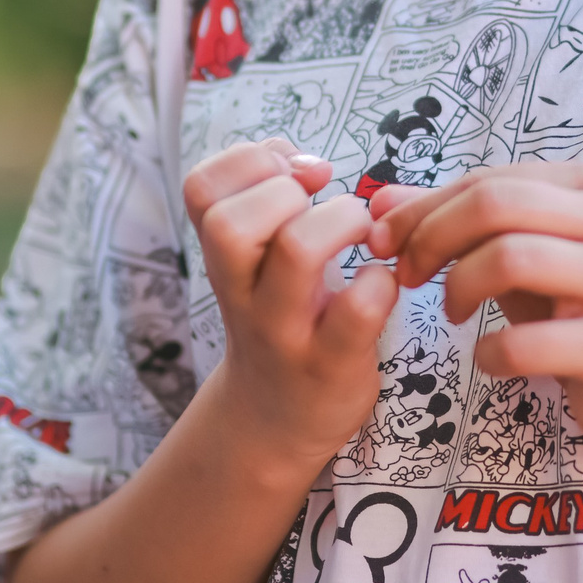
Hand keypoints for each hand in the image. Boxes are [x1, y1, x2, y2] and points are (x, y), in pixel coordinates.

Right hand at [184, 138, 397, 482]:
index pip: (200, 188)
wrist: (273, 421)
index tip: (294, 171)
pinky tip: (382, 283)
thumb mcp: (254, 259)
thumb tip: (307, 161)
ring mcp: (283, 332)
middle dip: (286, 191)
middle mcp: (242, 293)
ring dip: (340, 222)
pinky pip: (356, 310)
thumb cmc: (278, 317)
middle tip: (321, 204)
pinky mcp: (330, 365)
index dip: (249, 160)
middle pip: (231, 222)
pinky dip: (379, 282)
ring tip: (361, 233)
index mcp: (223, 257)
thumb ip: (269, 198)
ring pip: (296, 253)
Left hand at [367, 163, 582, 463]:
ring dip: (458, 289)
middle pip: (494, 203)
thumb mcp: (524, 257)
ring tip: (453, 315)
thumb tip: (380, 201)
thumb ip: (458, 224)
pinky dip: (490, 352)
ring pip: (508, 257)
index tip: (386, 243)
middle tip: (407, 276)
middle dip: (430, 238)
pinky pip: (525, 340)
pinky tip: (492, 360)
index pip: (487, 179)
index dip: (422, 209)